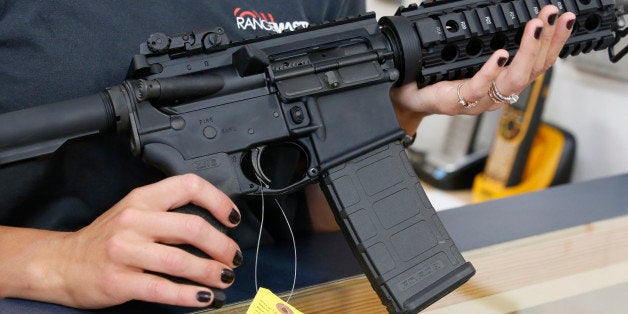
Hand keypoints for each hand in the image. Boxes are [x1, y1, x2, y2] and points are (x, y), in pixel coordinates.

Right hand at [4, 174, 240, 308]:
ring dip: (210, 272)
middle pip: (192, 228)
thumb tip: (215, 226)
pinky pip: (162, 288)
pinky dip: (188, 295)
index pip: (188, 186)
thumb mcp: (134, 212)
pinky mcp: (118, 280)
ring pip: (180, 261)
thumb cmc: (104, 239)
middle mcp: (134, 221)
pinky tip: (203, 297)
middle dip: (221, 246)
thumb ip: (168, 213)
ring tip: (224, 278)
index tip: (232, 218)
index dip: (217, 200)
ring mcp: (124, 251)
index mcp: (142, 199)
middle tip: (232, 258)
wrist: (61, 263)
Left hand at [391, 6, 574, 134]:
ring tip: (535, 27)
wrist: (409, 96)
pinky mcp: (460, 101)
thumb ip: (483, 36)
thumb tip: (484, 5)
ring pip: (514, 79)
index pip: (539, 62)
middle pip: (534, 69)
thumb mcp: (466, 52)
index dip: (554, 41)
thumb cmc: (438, 77)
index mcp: (504, 81)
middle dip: (548, 40)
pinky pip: (479, 87)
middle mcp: (498, 93)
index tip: (564, 18)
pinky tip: (500, 54)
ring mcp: (481, 100)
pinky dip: (492, 70)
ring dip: (528, 50)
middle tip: (554, 15)